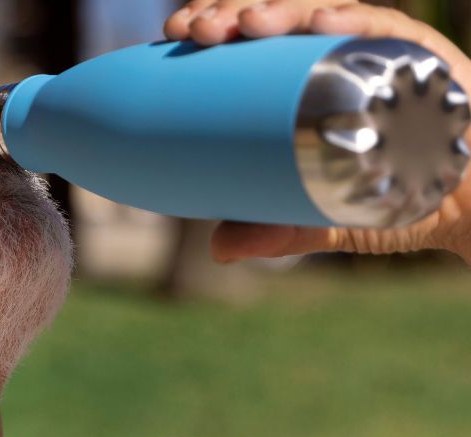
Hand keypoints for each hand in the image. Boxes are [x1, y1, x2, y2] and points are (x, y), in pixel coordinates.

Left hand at [164, 0, 470, 263]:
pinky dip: (355, 24)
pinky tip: (323, 24)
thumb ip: (278, 230)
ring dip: (282, 9)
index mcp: (307, 78)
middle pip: (278, 15)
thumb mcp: (328, 217)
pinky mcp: (427, 56)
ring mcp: (383, 49)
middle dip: (231, 10)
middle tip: (195, 27)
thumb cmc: (401, 195)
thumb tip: (219, 249)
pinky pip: (389, 30)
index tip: (174, 30)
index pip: (251, 36)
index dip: (212, 21)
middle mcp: (340, 54)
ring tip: (246, 23)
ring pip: (324, 11)